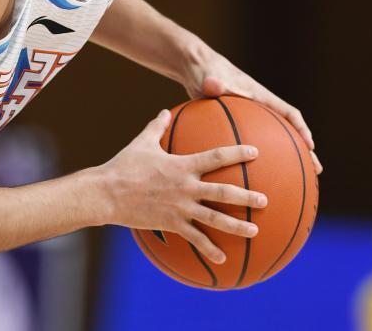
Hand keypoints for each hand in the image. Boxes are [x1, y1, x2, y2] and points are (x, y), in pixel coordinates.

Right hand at [96, 109, 268, 263]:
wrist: (106, 194)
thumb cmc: (124, 165)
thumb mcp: (142, 142)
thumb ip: (157, 127)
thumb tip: (164, 111)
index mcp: (183, 165)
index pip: (216, 157)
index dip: (237, 153)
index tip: (256, 152)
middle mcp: (186, 187)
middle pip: (223, 192)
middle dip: (247, 196)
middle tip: (265, 200)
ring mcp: (180, 208)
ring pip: (214, 219)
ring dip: (237, 226)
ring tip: (255, 231)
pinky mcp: (172, 224)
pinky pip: (195, 239)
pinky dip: (209, 249)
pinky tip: (223, 260)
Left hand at [182, 48, 323, 174]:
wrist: (196, 68)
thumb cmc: (205, 71)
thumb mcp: (210, 78)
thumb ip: (213, 83)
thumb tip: (212, 84)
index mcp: (260, 97)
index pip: (288, 113)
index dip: (301, 129)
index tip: (310, 146)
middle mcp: (260, 108)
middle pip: (289, 131)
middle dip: (304, 150)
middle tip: (316, 170)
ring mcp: (252, 116)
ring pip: (275, 140)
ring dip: (287, 158)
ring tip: (295, 182)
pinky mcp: (240, 124)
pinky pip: (256, 144)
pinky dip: (258, 160)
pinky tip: (252, 179)